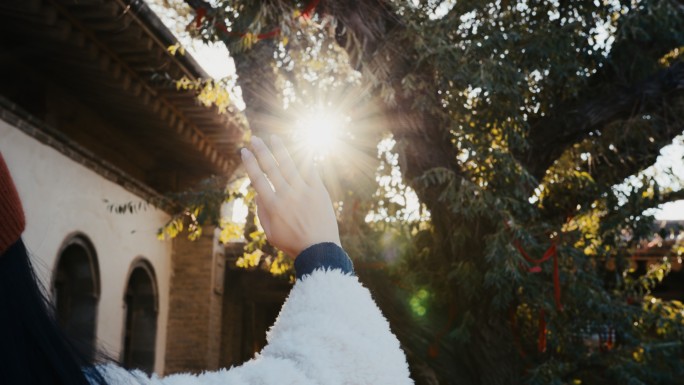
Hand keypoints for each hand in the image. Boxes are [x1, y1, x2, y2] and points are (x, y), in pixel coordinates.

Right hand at [241, 135, 340, 257]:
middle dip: (261, 151)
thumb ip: (262, 213)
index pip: (258, 179)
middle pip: (271, 167)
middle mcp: (286, 195)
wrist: (320, 250)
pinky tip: (299, 148)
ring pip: (289, 165)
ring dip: (280, 150)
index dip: (250, 163)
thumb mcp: (270, 233)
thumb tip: (258, 194)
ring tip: (273, 138)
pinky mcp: (319, 191)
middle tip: (254, 139)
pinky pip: (310, 170)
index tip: (244, 152)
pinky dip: (304, 158)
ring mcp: (303, 191)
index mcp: (272, 206)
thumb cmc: (293, 244)